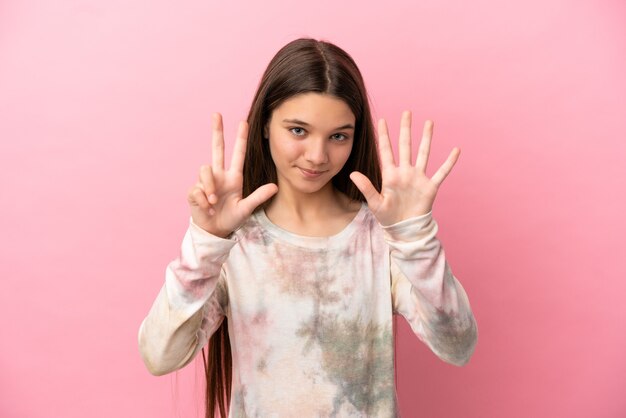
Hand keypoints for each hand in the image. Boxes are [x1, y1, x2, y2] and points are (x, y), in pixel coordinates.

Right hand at [187, 113, 277, 236]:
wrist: (214, 230)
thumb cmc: (231, 218)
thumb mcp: (246, 208)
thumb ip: (258, 197)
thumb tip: (275, 187)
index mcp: (233, 178)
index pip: (237, 154)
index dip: (240, 139)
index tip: (243, 122)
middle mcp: (219, 176)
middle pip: (217, 148)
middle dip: (217, 131)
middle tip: (217, 114)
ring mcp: (206, 182)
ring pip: (205, 170)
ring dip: (209, 187)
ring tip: (214, 203)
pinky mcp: (195, 191)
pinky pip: (197, 189)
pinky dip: (203, 200)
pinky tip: (208, 208)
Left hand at [350, 111, 459, 225]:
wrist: (404, 229)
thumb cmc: (387, 217)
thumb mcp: (375, 203)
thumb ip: (366, 187)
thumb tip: (352, 173)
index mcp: (390, 175)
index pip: (386, 151)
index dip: (384, 136)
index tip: (382, 120)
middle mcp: (405, 172)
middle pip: (405, 146)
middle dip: (405, 129)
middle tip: (406, 113)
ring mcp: (418, 178)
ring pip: (423, 153)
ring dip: (426, 138)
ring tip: (429, 123)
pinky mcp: (430, 187)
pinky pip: (441, 172)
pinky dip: (449, 162)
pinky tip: (456, 150)